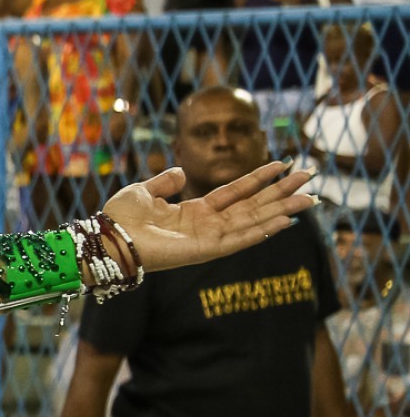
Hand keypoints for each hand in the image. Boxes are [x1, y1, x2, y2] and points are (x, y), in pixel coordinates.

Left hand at [100, 162, 317, 273]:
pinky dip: (262, 230)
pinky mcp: (205, 251)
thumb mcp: (144, 191)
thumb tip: (181, 172)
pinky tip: (284, 220)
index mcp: (194, 211)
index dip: (259, 178)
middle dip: (281, 192)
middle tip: (310, 178)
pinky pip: (239, 239)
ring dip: (281, 210)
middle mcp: (207, 225)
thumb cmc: (119, 219)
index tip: (283, 164)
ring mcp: (208, 239)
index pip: (235, 192)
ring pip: (253, 221)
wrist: (106, 238)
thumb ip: (165, 182)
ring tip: (309, 198)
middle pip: (253, 206)